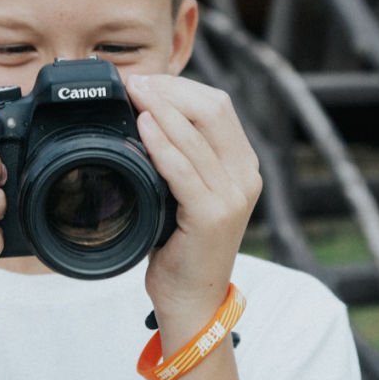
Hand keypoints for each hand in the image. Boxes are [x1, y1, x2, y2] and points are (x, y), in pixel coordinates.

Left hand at [125, 73, 262, 336]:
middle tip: (132, 83)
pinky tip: (142, 128)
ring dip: (161, 109)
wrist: (192, 299)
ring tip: (132, 95)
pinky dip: (162, 144)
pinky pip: (184, 169)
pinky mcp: (213, 215)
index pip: (217, 106)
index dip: (180, 87)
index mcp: (242, 164)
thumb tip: (146, 114)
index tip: (144, 80)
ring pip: (197, 135)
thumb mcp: (185, 191)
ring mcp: (233, 196)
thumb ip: (180, 156)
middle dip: (169, 91)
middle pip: (212, 110)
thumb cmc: (181, 245)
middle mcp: (246, 176)